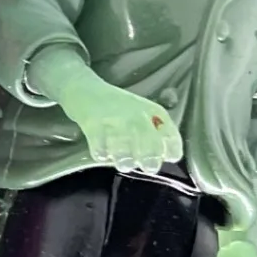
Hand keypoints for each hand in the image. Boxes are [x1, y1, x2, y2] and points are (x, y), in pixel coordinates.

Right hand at [57, 73, 182, 173]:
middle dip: (150, 162)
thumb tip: (165, 157)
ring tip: (122, 163)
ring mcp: (115, 120)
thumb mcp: (144, 112)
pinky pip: (101, 150)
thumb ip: (157, 132)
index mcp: (154, 112)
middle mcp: (138, 115)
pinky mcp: (93, 125)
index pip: (172, 139)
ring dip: (125, 162)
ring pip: (126, 153)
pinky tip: (102, 153)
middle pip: (151, 148)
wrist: (84, 88)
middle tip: (145, 167)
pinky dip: (102, 155)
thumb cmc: (117, 106)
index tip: (163, 157)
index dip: (170, 152)